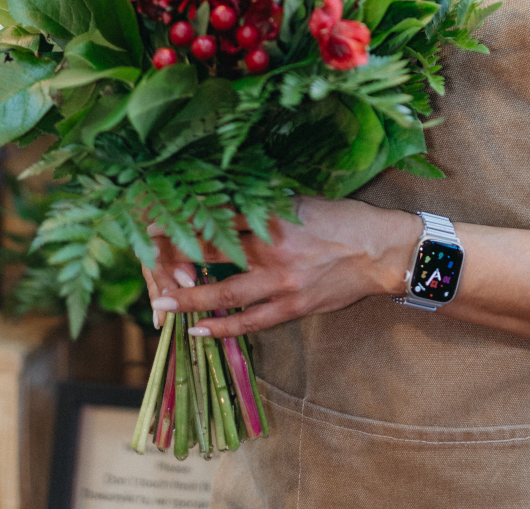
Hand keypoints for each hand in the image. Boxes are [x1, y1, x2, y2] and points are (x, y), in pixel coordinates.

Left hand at [143, 196, 419, 336]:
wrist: (383, 251)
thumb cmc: (345, 219)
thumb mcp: (304, 202)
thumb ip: (268, 206)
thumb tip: (232, 202)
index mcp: (274, 215)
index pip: (219, 216)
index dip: (184, 219)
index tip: (153, 218)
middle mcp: (273, 247)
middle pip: (214, 253)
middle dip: (176, 257)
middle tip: (143, 260)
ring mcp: (283, 281)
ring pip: (226, 293)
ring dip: (189, 300)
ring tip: (159, 303)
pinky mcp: (295, 305)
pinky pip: (252, 321)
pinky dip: (223, 327)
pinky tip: (198, 330)